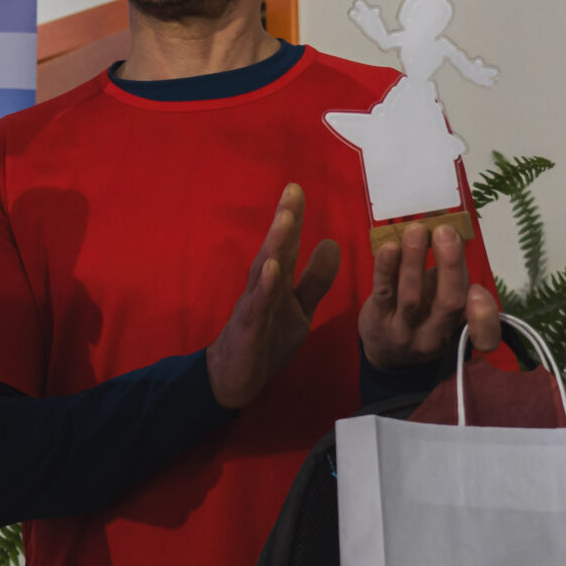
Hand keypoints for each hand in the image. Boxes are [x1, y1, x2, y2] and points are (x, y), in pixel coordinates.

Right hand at [206, 185, 343, 409]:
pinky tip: (272, 269)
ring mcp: (253, 307)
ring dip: (274, 245)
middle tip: (292, 191)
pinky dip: (264, 287)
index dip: (292, 218)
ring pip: (264, 272)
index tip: (296, 187)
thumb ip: (315, 280)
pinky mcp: (249, 329)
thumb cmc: (265, 341)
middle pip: (273, 250)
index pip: (285, 245)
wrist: (233, 378)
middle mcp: (261, 288)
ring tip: (286, 219)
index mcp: (274, 282)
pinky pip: (258, 306)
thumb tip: (332, 243)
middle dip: (283, 221)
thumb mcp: (299, 309)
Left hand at [359, 224, 501, 370]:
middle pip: (449, 304)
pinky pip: (383, 293)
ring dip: (414, 261)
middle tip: (446, 232)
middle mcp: (435, 335)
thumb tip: (451, 232)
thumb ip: (453, 278)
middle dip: (450, 266)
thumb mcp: (445, 308)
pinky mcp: (378, 320)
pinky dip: (386, 269)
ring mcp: (405, 331)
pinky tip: (389, 247)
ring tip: (416, 231)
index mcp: (460, 329)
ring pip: (412, 297)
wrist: (385, 354)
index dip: (485, 318)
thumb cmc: (424, 320)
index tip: (478, 291)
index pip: (485, 336)